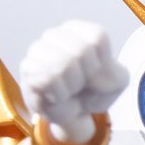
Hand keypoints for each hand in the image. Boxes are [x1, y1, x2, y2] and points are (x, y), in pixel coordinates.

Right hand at [20, 20, 127, 141]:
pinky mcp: (27, 69)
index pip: (98, 37)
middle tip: (81, 83)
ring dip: (72, 86)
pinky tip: (57, 95)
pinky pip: (49, 80)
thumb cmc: (94, 91)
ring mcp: (37, 50)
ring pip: (63, 66)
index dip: (103, 62)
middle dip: (87, 76)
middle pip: (82, 51)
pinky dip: (59, 95)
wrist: (74, 113)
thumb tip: (72, 69)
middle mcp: (55, 34)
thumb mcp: (117, 81)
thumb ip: (110, 70)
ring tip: (69, 88)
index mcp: (80, 30)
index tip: (97, 71)